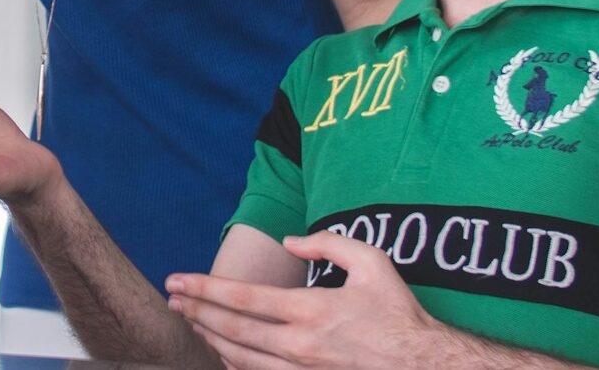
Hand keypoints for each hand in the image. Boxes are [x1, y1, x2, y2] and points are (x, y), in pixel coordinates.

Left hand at [166, 232, 439, 369]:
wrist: (425, 365)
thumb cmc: (398, 314)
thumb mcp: (371, 262)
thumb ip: (326, 243)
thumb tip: (289, 241)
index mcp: (310, 310)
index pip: (241, 298)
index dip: (203, 289)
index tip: (176, 281)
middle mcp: (299, 344)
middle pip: (232, 329)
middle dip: (196, 312)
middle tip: (172, 300)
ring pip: (241, 358)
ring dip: (210, 339)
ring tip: (191, 322)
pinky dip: (236, 366)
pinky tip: (224, 355)